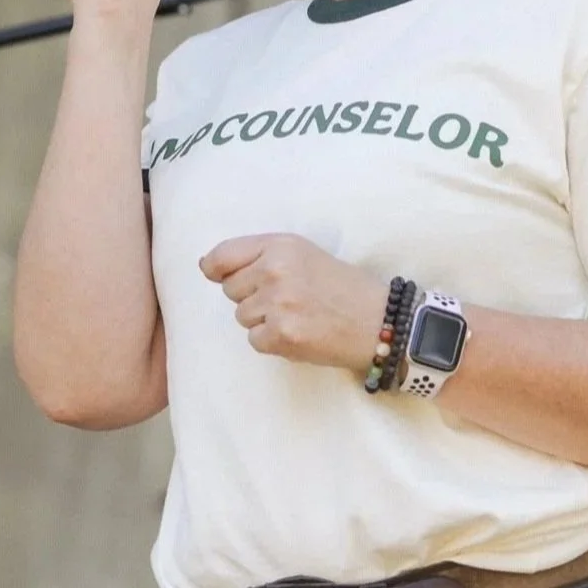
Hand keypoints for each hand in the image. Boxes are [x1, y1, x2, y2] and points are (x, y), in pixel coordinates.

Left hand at [201, 235, 389, 371]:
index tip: (220, 276)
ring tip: (298, 315)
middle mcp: (275, 270)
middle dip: (252, 296)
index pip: (222, 256)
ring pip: (242, 316)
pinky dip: (272, 341)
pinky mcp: (281, 335)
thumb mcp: (304, 254)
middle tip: (288, 298)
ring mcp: (277, 304)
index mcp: (280, 245)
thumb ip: (260, 256)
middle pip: (230, 290)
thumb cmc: (343, 287)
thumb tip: (207, 267)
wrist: (380, 321)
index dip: (216, 269)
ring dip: (263, 320)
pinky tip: (299, 333)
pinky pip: (254, 340)